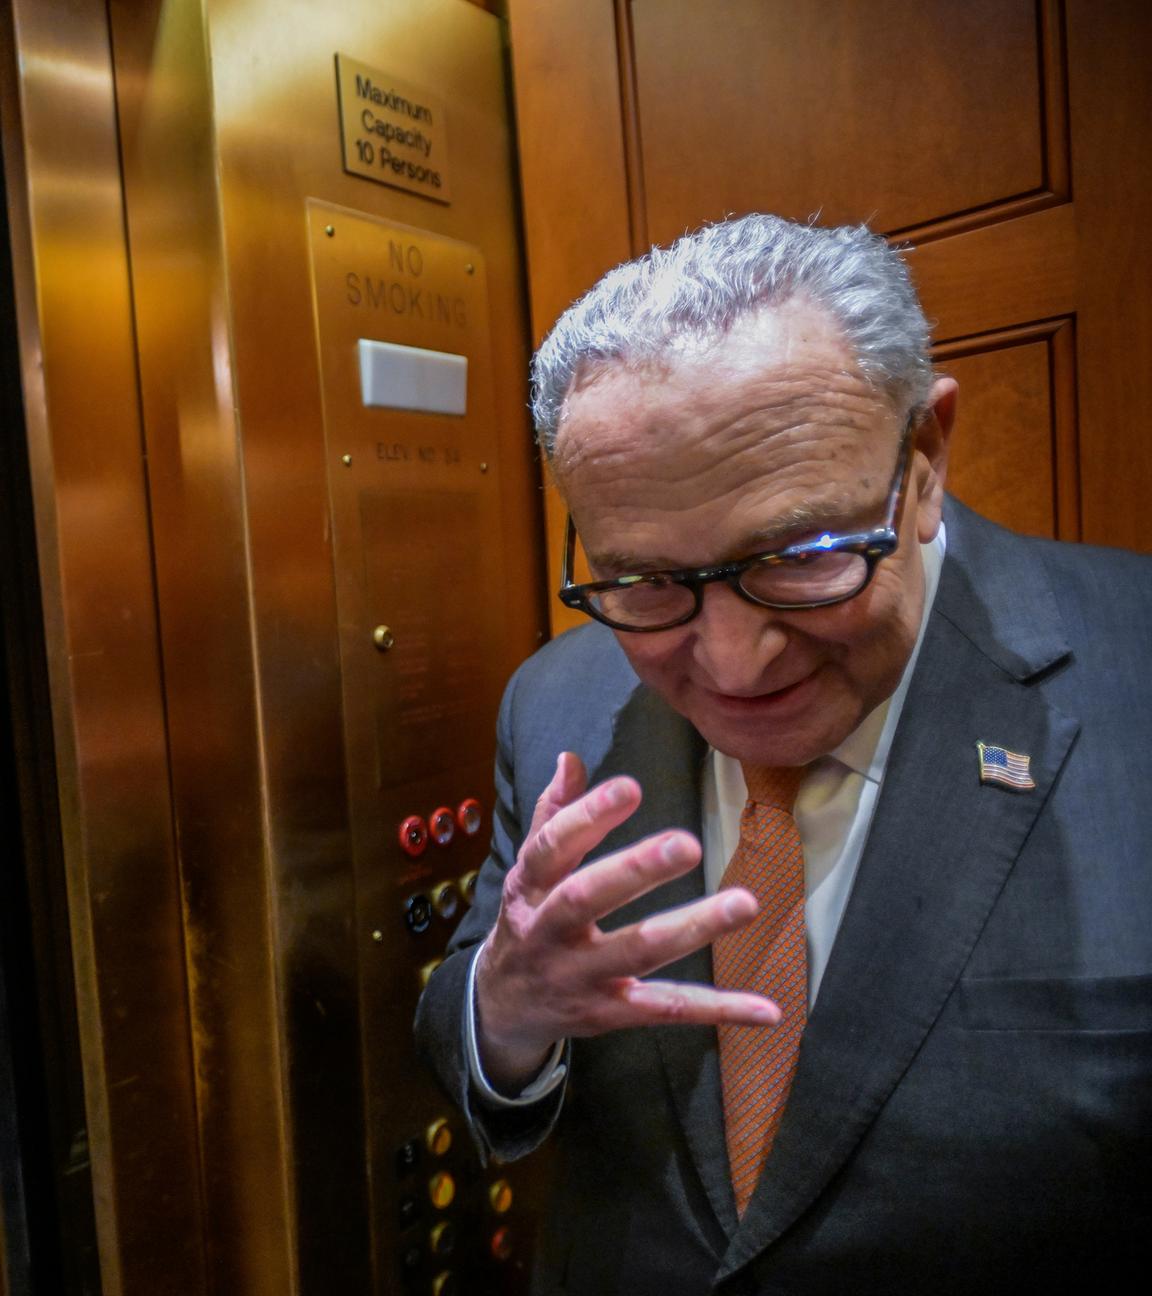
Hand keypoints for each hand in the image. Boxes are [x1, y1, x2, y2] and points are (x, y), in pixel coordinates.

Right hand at [474, 751, 780, 1092]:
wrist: (501, 1007)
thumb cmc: (529, 920)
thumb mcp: (529, 870)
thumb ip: (553, 814)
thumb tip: (571, 759)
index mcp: (529, 887)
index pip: (552, 847)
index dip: (588, 817)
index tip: (630, 787)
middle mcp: (548, 932)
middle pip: (588, 899)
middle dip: (637, 871)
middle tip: (688, 842)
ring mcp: (580, 977)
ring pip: (638, 953)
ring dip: (692, 927)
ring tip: (745, 903)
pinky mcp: (610, 1014)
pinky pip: (666, 1009)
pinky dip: (717, 1008)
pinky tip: (766, 1008)